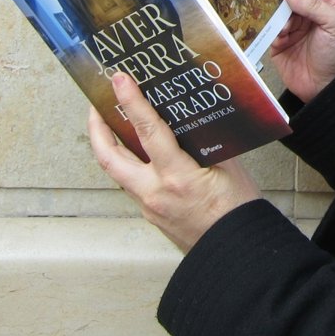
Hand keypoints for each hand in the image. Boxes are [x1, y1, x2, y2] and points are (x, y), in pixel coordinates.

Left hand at [88, 72, 260, 252]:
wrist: (234, 254)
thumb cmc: (238, 213)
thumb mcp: (229, 168)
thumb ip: (207, 143)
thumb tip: (192, 120)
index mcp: (177, 178)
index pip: (147, 132)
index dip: (132, 102)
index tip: (120, 81)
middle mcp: (155, 193)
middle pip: (110, 157)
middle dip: (98, 128)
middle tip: (96, 105)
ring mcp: (149, 207)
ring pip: (118, 172)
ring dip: (110, 147)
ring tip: (111, 125)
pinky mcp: (152, 215)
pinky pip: (134, 184)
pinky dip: (130, 165)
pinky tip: (139, 155)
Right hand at [269, 0, 334, 102]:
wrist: (325, 87)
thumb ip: (314, 7)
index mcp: (330, 1)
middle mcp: (310, 8)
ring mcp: (293, 22)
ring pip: (279, 5)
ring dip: (277, 7)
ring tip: (278, 13)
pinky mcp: (279, 38)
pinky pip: (269, 26)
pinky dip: (270, 26)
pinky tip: (278, 31)